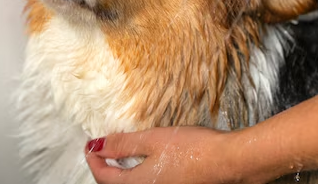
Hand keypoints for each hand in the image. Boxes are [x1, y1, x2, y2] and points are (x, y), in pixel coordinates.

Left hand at [85, 126, 245, 183]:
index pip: (104, 177)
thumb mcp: (152, 140)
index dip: (93, 159)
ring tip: (119, 153)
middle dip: (104, 168)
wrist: (228, 161)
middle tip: (100, 149)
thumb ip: (123, 144)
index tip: (89, 145)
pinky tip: (144, 160)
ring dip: (120, 172)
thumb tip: (96, 146)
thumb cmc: (193, 149)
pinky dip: (137, 174)